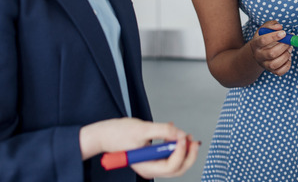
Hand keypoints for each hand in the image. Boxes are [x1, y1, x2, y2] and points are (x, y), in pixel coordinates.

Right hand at [80, 118, 198, 177]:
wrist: (104, 134)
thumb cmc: (117, 133)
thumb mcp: (142, 129)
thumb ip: (162, 130)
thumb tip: (179, 133)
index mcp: (146, 167)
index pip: (170, 166)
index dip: (180, 152)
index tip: (183, 137)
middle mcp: (150, 169)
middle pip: (177, 168)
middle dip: (188, 155)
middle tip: (193, 141)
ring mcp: (151, 163)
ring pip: (175, 163)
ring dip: (184, 151)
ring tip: (187, 137)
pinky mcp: (152, 156)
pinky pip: (169, 155)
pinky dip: (176, 147)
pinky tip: (177, 135)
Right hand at [251, 21, 292, 75]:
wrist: (261, 51)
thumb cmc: (265, 37)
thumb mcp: (265, 28)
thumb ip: (271, 25)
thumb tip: (279, 27)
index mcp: (255, 44)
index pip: (262, 40)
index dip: (274, 36)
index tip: (284, 32)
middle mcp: (258, 56)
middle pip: (271, 53)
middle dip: (283, 46)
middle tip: (289, 41)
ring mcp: (264, 65)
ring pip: (275, 64)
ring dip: (286, 55)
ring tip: (289, 48)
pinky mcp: (271, 71)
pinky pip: (280, 72)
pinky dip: (287, 64)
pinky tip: (288, 57)